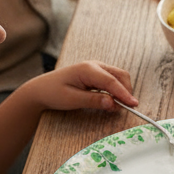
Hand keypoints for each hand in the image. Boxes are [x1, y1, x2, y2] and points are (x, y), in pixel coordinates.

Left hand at [19, 62, 136, 112]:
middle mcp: (94, 65)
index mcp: (87, 69)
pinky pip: (112, 80)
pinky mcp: (96, 73)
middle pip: (120, 75)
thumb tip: (113, 103)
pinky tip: (113, 100)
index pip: (112, 82)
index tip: (133, 105)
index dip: (124, 94)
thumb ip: (94, 101)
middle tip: (128, 107)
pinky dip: (116, 89)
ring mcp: (96, 68)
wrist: (40, 89)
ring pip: (118, 77)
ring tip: (119, 106)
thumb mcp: (72, 100)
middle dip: (126, 91)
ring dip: (122, 90)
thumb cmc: (53, 93)